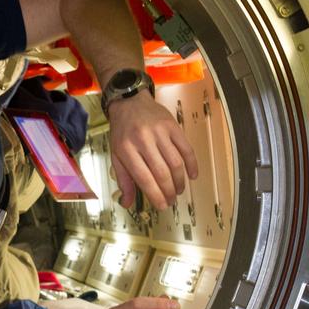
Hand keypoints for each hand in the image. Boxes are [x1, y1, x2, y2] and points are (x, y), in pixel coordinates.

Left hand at [107, 93, 198, 209]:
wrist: (130, 102)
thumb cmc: (122, 132)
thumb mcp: (116, 155)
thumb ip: (123, 180)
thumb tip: (126, 203)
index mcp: (126, 149)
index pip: (144, 178)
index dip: (155, 195)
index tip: (162, 206)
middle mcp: (143, 140)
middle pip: (162, 172)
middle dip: (169, 191)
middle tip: (171, 200)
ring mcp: (159, 132)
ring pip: (175, 162)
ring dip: (180, 180)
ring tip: (179, 190)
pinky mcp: (172, 125)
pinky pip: (186, 148)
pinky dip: (192, 164)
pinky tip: (192, 175)